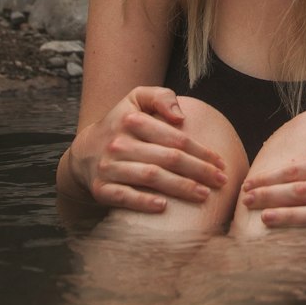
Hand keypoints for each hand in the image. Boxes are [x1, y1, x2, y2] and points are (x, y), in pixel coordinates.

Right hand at [64, 87, 227, 211]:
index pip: (175, 138)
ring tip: (203, 194)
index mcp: (132, 120)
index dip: (201, 151)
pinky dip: (143, 202)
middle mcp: (119, 143)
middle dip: (198, 171)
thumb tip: (181, 117)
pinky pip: (124, 197)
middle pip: (167, 158)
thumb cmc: (121, 124)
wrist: (84, 151)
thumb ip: (161, 97)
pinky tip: (164, 206)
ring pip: (150, 177)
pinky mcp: (101, 188)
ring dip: (180, 187)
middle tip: (220, 181)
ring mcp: (109, 167)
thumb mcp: (137, 99)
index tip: (220, 162)